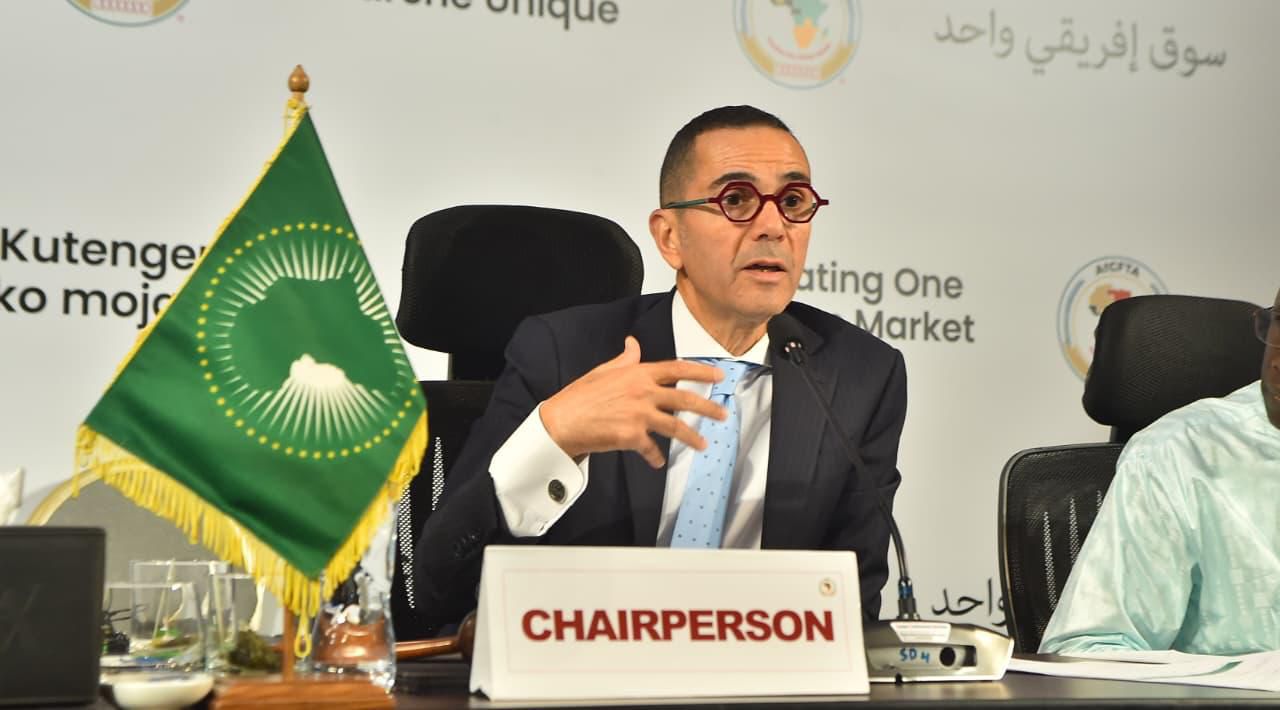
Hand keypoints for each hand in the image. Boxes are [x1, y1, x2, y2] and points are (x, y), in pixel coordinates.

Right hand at [540, 336, 726, 467]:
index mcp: (637, 374)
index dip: (700, 372)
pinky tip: (658, 461)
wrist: (562, 421)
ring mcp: (639, 415)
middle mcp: (642, 392)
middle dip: (707, 407)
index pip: (676, 369)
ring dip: (692, 437)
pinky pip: (652, 448)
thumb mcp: (603, 370)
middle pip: (684, 398)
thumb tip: (633, 343)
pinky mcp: (632, 436)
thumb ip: (625, 359)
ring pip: (676, 426)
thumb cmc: (580, 396)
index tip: (718, 376)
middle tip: (722, 414)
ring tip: (703, 444)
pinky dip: (656, 456)